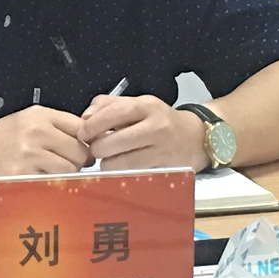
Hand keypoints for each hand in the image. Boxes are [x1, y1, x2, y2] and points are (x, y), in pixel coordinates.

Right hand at [0, 105, 90, 176]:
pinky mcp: (24, 175)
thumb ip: (56, 126)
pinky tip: (43, 179)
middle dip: (80, 160)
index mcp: (40, 115)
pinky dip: (53, 184)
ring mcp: (30, 155)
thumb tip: (88, 139)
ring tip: (54, 172)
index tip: (84, 148)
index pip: (81, 127)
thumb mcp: (27, 120)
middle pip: (81, 151)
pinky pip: (54, 182)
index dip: (87, 140)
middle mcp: (37, 132)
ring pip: (71, 169)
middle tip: (70, 164)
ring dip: (68, 174)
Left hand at [78, 94, 206, 170]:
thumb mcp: (138, 104)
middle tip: (93, 149)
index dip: (93, 125)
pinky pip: (134, 173)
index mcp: (147, 106)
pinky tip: (119, 167)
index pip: (114, 113)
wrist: (196, 137)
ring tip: (107, 159)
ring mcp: (162, 149)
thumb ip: (109, 105)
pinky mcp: (165, 169)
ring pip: (122, 162)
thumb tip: (86, 116)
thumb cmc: (160, 120)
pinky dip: (121, 172)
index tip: (82, 133)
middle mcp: (156, 126)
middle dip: (97, 148)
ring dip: (107, 163)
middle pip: (115, 141)